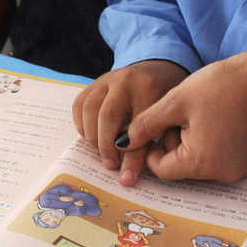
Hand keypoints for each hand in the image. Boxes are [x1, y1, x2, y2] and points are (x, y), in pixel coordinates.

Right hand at [73, 59, 188, 185]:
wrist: (157, 69)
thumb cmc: (164, 100)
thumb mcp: (167, 117)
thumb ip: (153, 142)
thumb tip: (128, 178)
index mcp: (150, 88)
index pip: (138, 126)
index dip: (131, 156)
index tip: (126, 178)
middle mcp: (126, 80)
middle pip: (107, 116)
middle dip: (106, 146)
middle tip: (111, 164)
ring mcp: (107, 79)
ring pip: (89, 110)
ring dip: (92, 137)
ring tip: (103, 152)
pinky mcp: (94, 83)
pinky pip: (80, 105)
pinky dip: (82, 125)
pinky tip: (93, 137)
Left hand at [120, 50, 246, 183]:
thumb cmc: (219, 86)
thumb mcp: (175, 101)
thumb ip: (145, 125)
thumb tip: (121, 143)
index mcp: (201, 163)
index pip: (161, 168)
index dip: (154, 146)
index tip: (160, 123)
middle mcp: (221, 175)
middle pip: (179, 167)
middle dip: (174, 143)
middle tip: (183, 116)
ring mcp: (235, 170)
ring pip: (196, 163)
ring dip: (190, 143)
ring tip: (200, 117)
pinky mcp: (243, 163)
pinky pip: (214, 159)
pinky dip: (207, 145)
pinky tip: (213, 122)